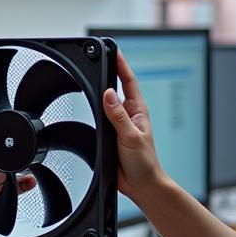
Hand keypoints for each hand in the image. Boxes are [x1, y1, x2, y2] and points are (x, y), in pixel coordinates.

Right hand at [103, 50, 163, 198]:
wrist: (141, 185)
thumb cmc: (144, 163)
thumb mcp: (130, 137)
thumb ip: (118, 116)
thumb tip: (108, 94)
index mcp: (138, 111)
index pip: (128, 82)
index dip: (121, 65)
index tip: (114, 51)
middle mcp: (129, 115)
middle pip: (116, 88)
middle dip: (109, 72)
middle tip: (100, 57)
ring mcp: (119, 124)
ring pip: (107, 103)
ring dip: (101, 92)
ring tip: (93, 77)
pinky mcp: (111, 135)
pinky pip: (101, 118)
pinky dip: (95, 110)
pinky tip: (91, 106)